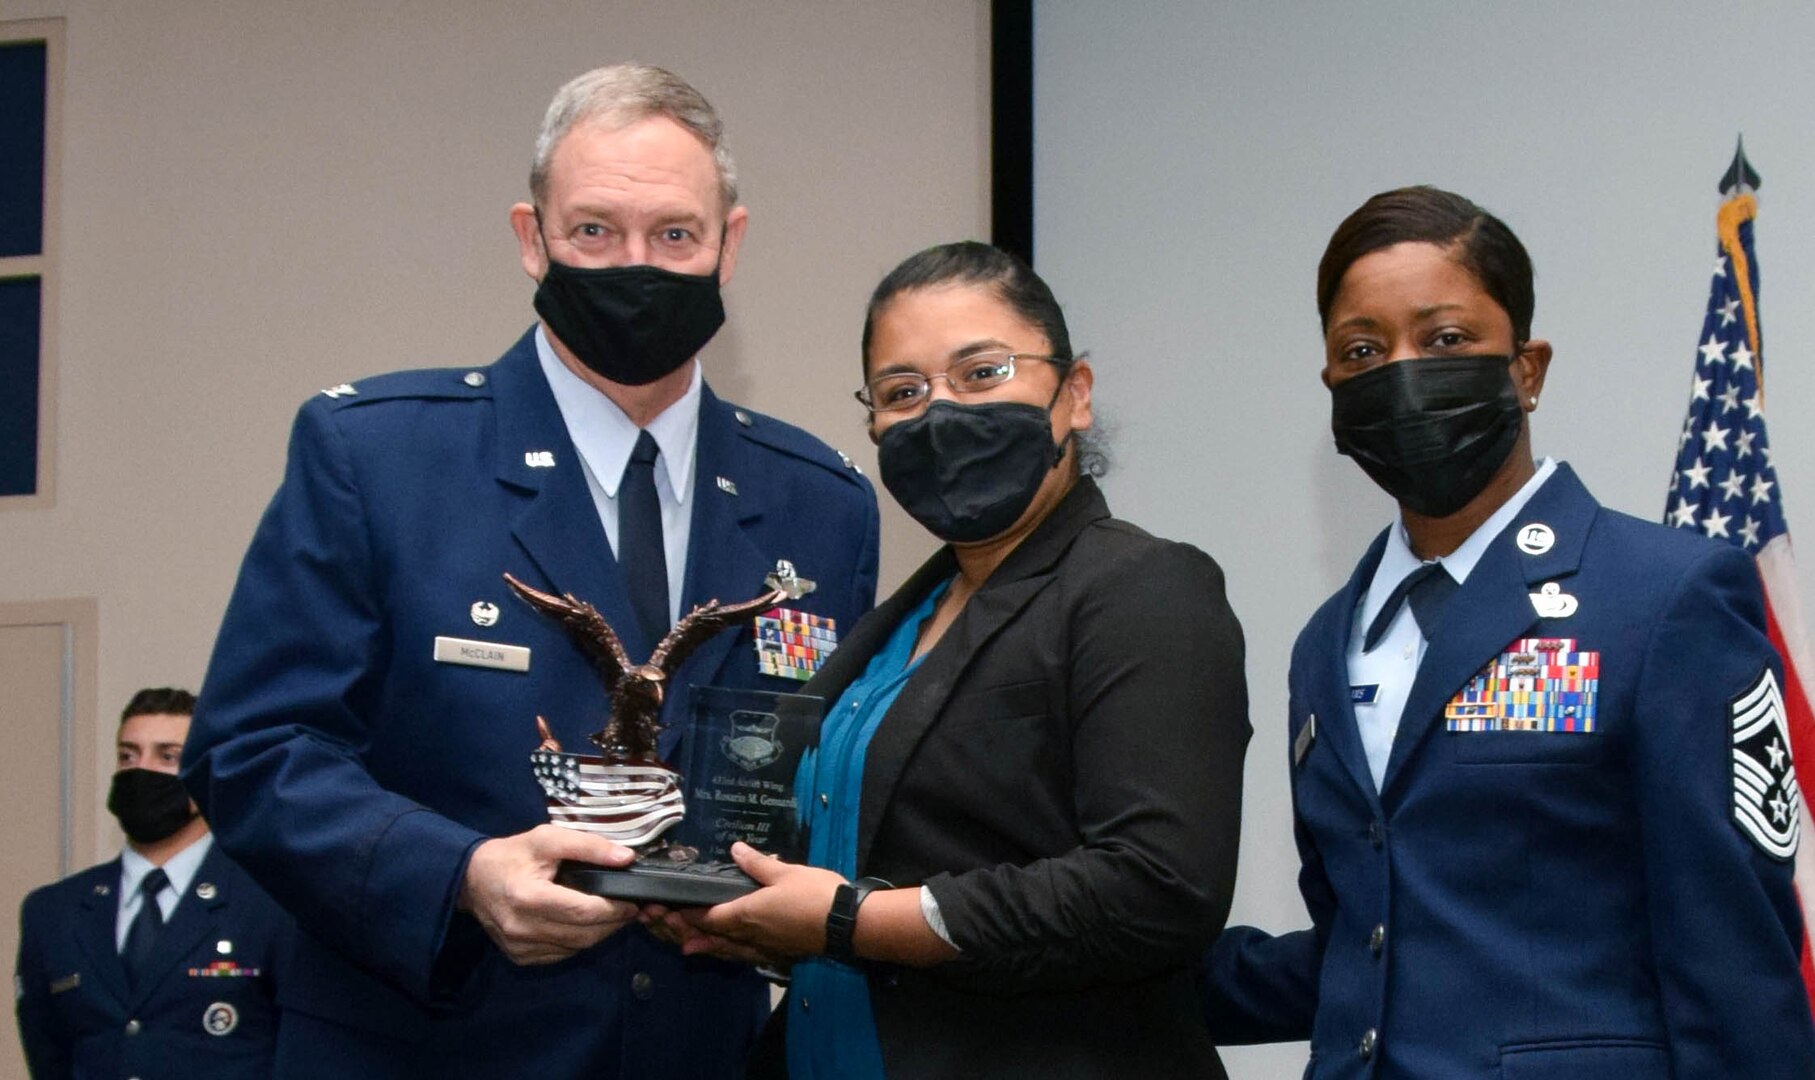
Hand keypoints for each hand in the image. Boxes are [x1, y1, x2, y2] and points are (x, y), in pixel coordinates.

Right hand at [458, 824, 637, 964]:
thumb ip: (589, 846)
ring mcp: (520, 947)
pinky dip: (578, 942)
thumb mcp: (548, 839)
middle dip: (613, 924)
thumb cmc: (513, 855)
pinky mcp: (519, 956)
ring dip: (599, 935)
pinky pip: (561, 954)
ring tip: (611, 916)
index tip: (633, 902)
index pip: (584, 912)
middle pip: (584, 935)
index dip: (614, 909)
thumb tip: (626, 858)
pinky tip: (583, 925)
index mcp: (529, 897)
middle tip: (628, 909)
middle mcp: (522, 928)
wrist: (471, 879)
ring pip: (576, 948)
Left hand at [677, 843, 845, 960]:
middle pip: (712, 937)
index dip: (685, 914)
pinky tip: (730, 950)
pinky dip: (729, 952)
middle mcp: (749, 936)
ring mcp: (764, 948)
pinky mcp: (777, 953)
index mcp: (746, 914)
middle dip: (686, 932)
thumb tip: (734, 848)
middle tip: (665, 929)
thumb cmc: (816, 895)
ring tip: (687, 948)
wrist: (847, 925)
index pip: (707, 916)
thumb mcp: (786, 872)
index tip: (664, 909)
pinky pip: (743, 955)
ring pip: (726, 950)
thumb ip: (757, 863)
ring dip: (705, 947)